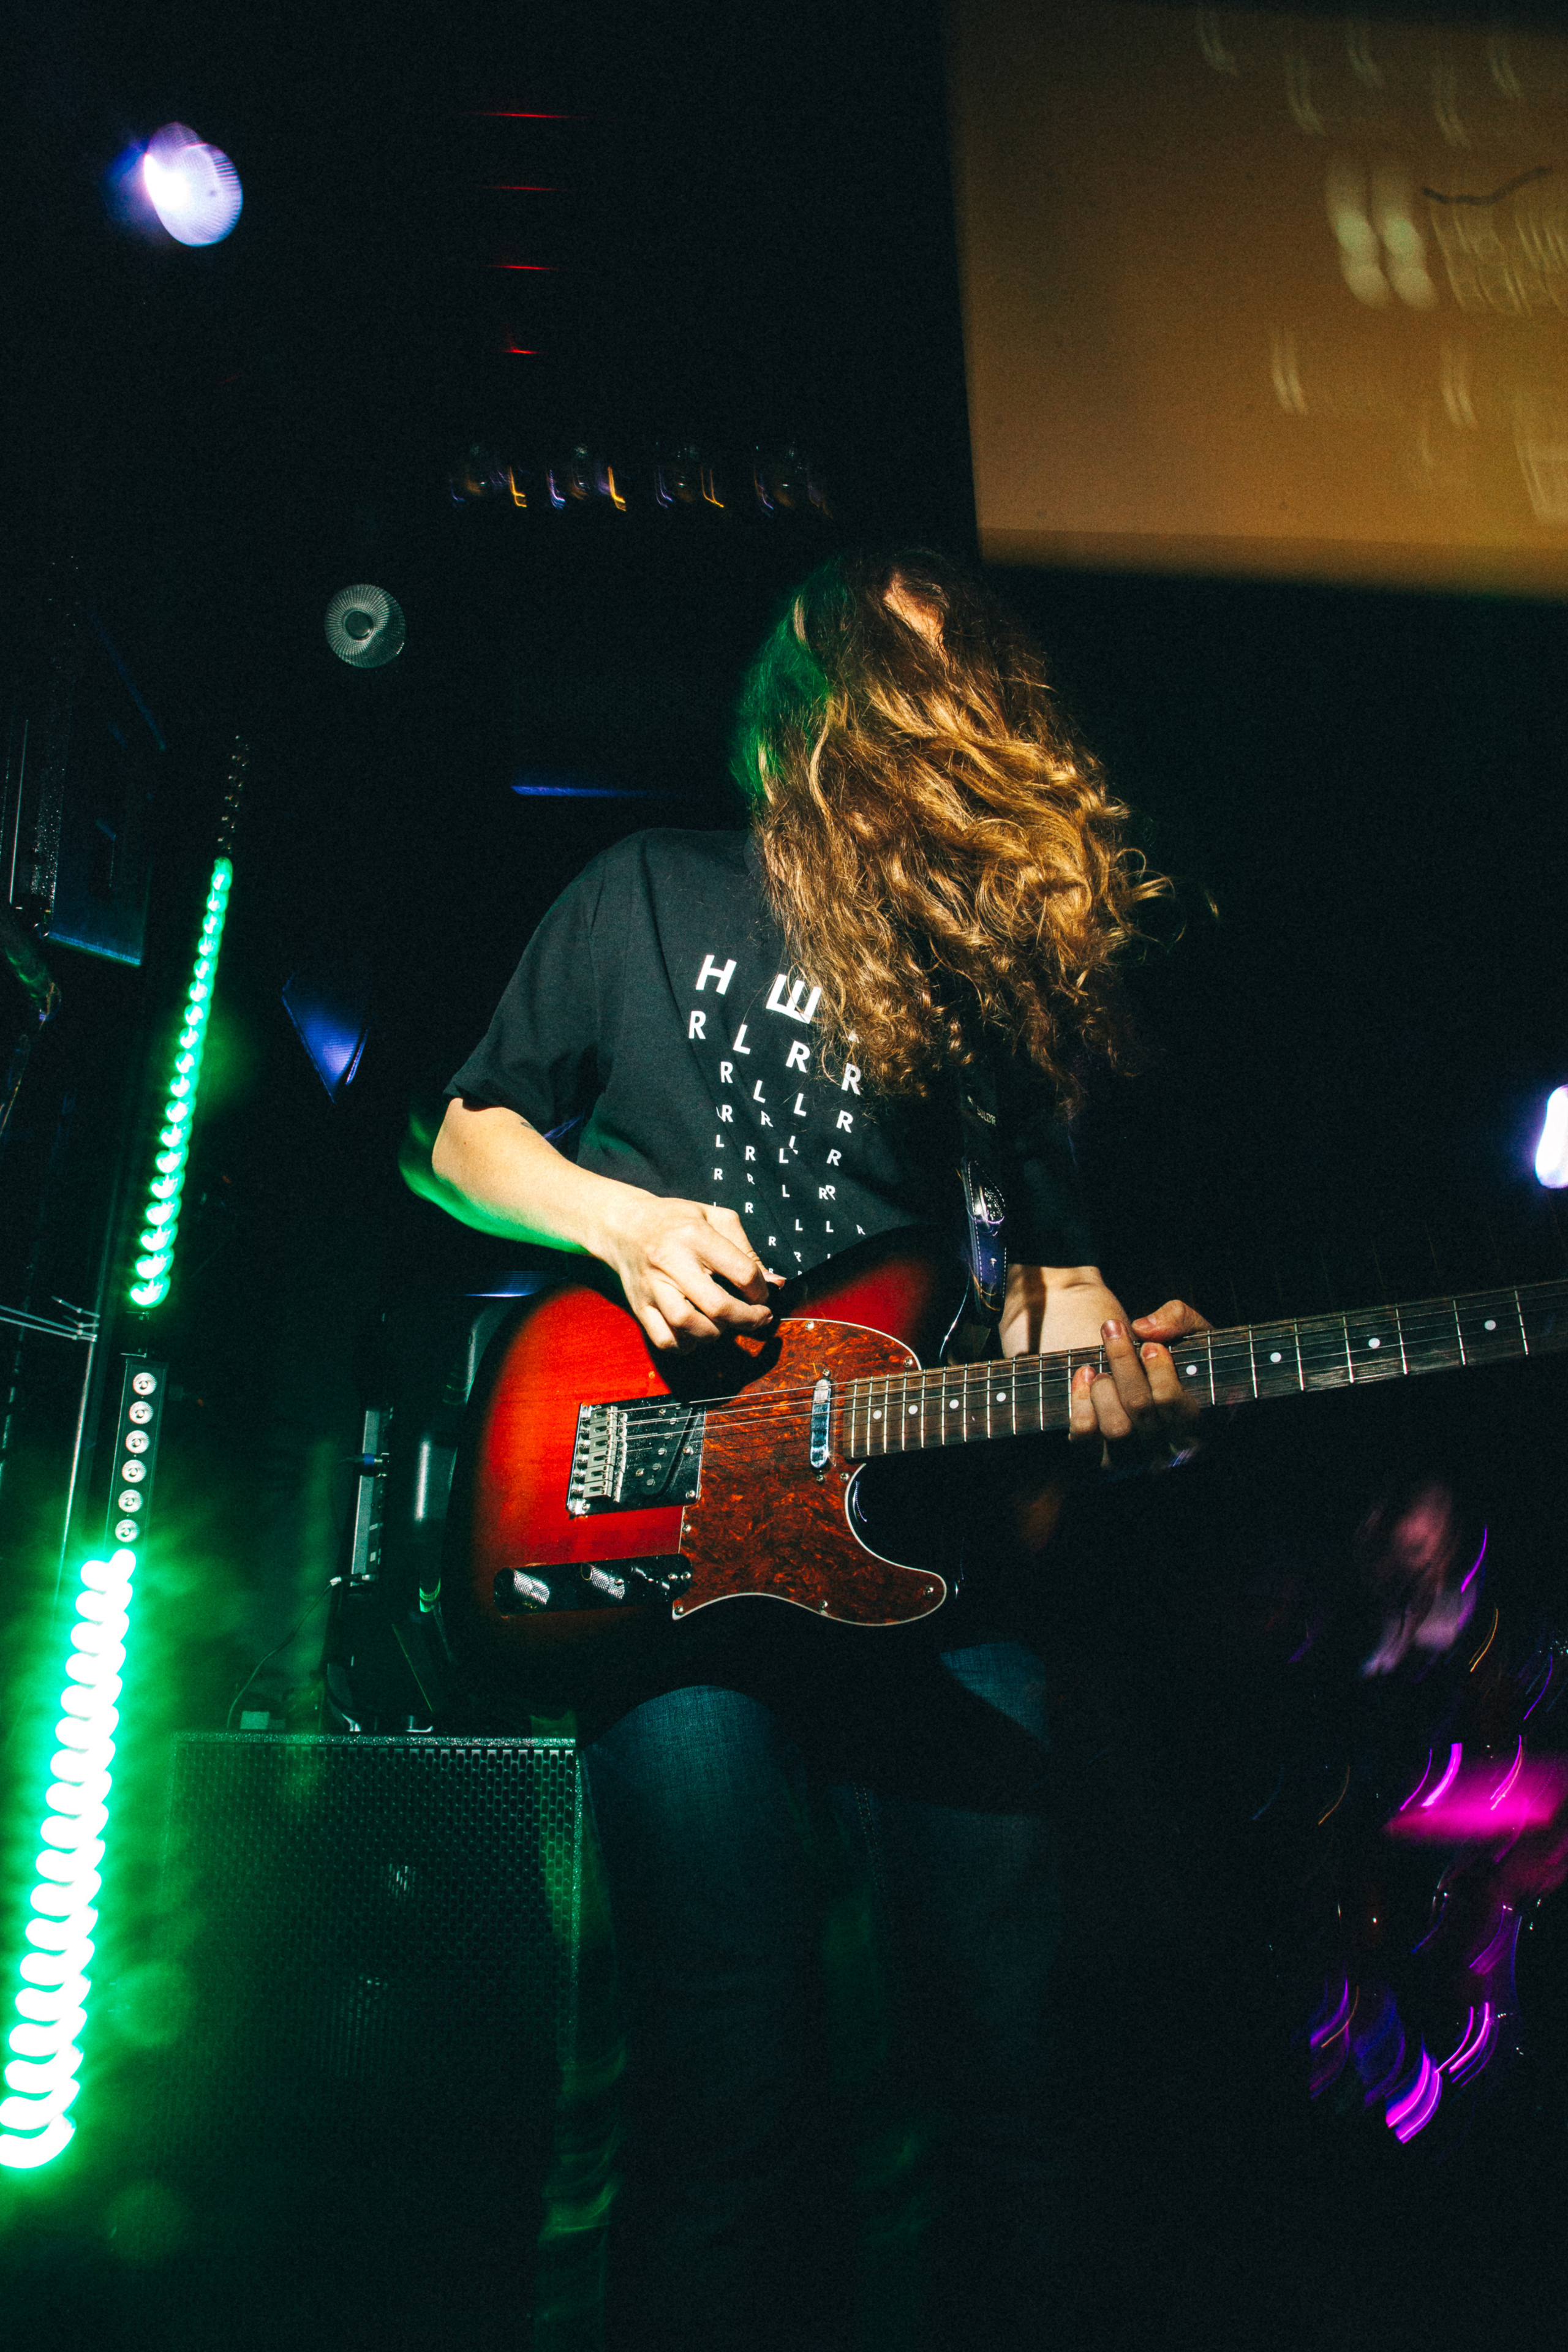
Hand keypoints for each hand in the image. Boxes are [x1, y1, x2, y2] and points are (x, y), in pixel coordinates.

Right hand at [599, 1194, 781, 1354]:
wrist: (624, 1224)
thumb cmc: (676, 1220)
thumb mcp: (715, 1218)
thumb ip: (747, 1249)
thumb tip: (775, 1283)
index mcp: (695, 1236)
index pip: (742, 1273)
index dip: (761, 1290)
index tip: (762, 1294)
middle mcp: (672, 1262)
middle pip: (718, 1306)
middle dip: (747, 1319)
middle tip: (758, 1318)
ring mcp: (653, 1287)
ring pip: (689, 1326)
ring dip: (716, 1333)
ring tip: (724, 1324)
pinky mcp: (640, 1306)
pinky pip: (665, 1339)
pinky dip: (686, 1345)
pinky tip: (697, 1333)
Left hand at [1068, 1298, 1209, 1472]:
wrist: (1145, 1376)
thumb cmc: (1177, 1354)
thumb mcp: (1192, 1331)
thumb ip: (1178, 1319)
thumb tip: (1145, 1329)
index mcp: (1195, 1421)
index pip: (1170, 1402)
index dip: (1157, 1370)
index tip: (1148, 1345)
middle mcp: (1165, 1445)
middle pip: (1139, 1407)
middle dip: (1122, 1361)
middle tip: (1113, 1329)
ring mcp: (1132, 1454)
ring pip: (1115, 1427)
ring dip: (1104, 1387)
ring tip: (1102, 1368)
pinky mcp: (1100, 1453)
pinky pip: (1085, 1432)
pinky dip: (1079, 1400)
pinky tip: (1085, 1375)